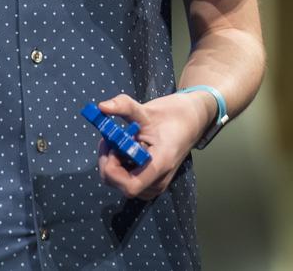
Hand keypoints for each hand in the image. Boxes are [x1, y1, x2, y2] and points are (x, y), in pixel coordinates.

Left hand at [94, 92, 209, 199]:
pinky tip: (126, 149)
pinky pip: (128, 181)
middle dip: (109, 162)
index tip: (112, 146)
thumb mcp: (147, 110)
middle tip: (109, 138)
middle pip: (121, 185)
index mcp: (160, 165)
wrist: (191, 121)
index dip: (113, 169)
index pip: (130, 186)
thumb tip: (101, 106)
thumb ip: (124, 107)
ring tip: (120, 141)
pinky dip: (120, 166)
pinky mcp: (152, 182)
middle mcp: (158, 181)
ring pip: (122, 184)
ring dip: (113, 164)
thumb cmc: (173, 116)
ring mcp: (155, 184)